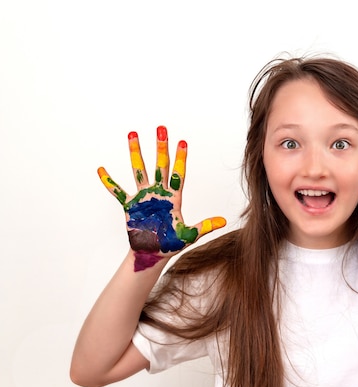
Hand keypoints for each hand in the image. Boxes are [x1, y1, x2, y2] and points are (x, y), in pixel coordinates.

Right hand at [97, 126, 225, 270]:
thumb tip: (224, 221)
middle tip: (161, 128)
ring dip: (136, 153)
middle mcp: (159, 193)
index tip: (183, 142)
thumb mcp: (189, 235)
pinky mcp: (130, 206)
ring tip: (133, 134)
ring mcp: (144, 197)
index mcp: (174, 198)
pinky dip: (109, 182)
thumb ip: (205, 226)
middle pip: (160, 165)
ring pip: (139, 170)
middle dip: (160, 147)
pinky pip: (118, 192)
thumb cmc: (171, 245)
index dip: (180, 158)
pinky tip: (102, 170)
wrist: (152, 254)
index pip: (178, 174)